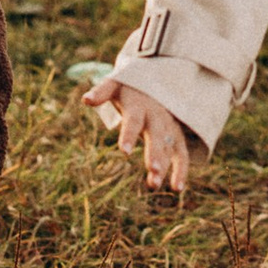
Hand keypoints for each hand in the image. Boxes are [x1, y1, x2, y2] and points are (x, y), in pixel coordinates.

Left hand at [82, 75, 192, 196]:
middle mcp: (156, 117)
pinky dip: (181, 170)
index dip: (130, 135)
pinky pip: (181, 154)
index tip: (125, 151)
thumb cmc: (130, 87)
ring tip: (155, 185)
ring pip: (169, 147)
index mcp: (139, 105)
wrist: (157, 78)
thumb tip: (86, 100)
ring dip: (166, 166)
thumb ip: (102, 92)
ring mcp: (169, 127)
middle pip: (157, 136)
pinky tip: (177, 189)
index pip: (134, 120)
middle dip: (155, 153)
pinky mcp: (176, 137)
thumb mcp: (115, 84)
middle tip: (153, 170)